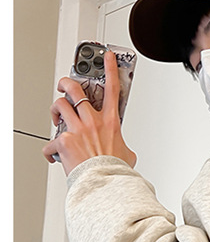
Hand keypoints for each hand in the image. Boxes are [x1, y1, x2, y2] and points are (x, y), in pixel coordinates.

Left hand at [44, 50, 136, 175]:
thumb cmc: (115, 170)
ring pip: (59, 106)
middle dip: (67, 83)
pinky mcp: (63, 141)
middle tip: (64, 85)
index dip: (110, 68)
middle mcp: (92, 121)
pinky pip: (51, 142)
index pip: (112, 88)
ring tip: (56, 115)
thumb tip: (123, 151)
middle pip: (75, 90)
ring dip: (55, 109)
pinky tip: (54, 157)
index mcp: (110, 121)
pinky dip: (50, 150)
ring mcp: (76, 129)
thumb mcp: (127, 154)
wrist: (104, 183)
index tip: (106, 57)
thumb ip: (122, 146)